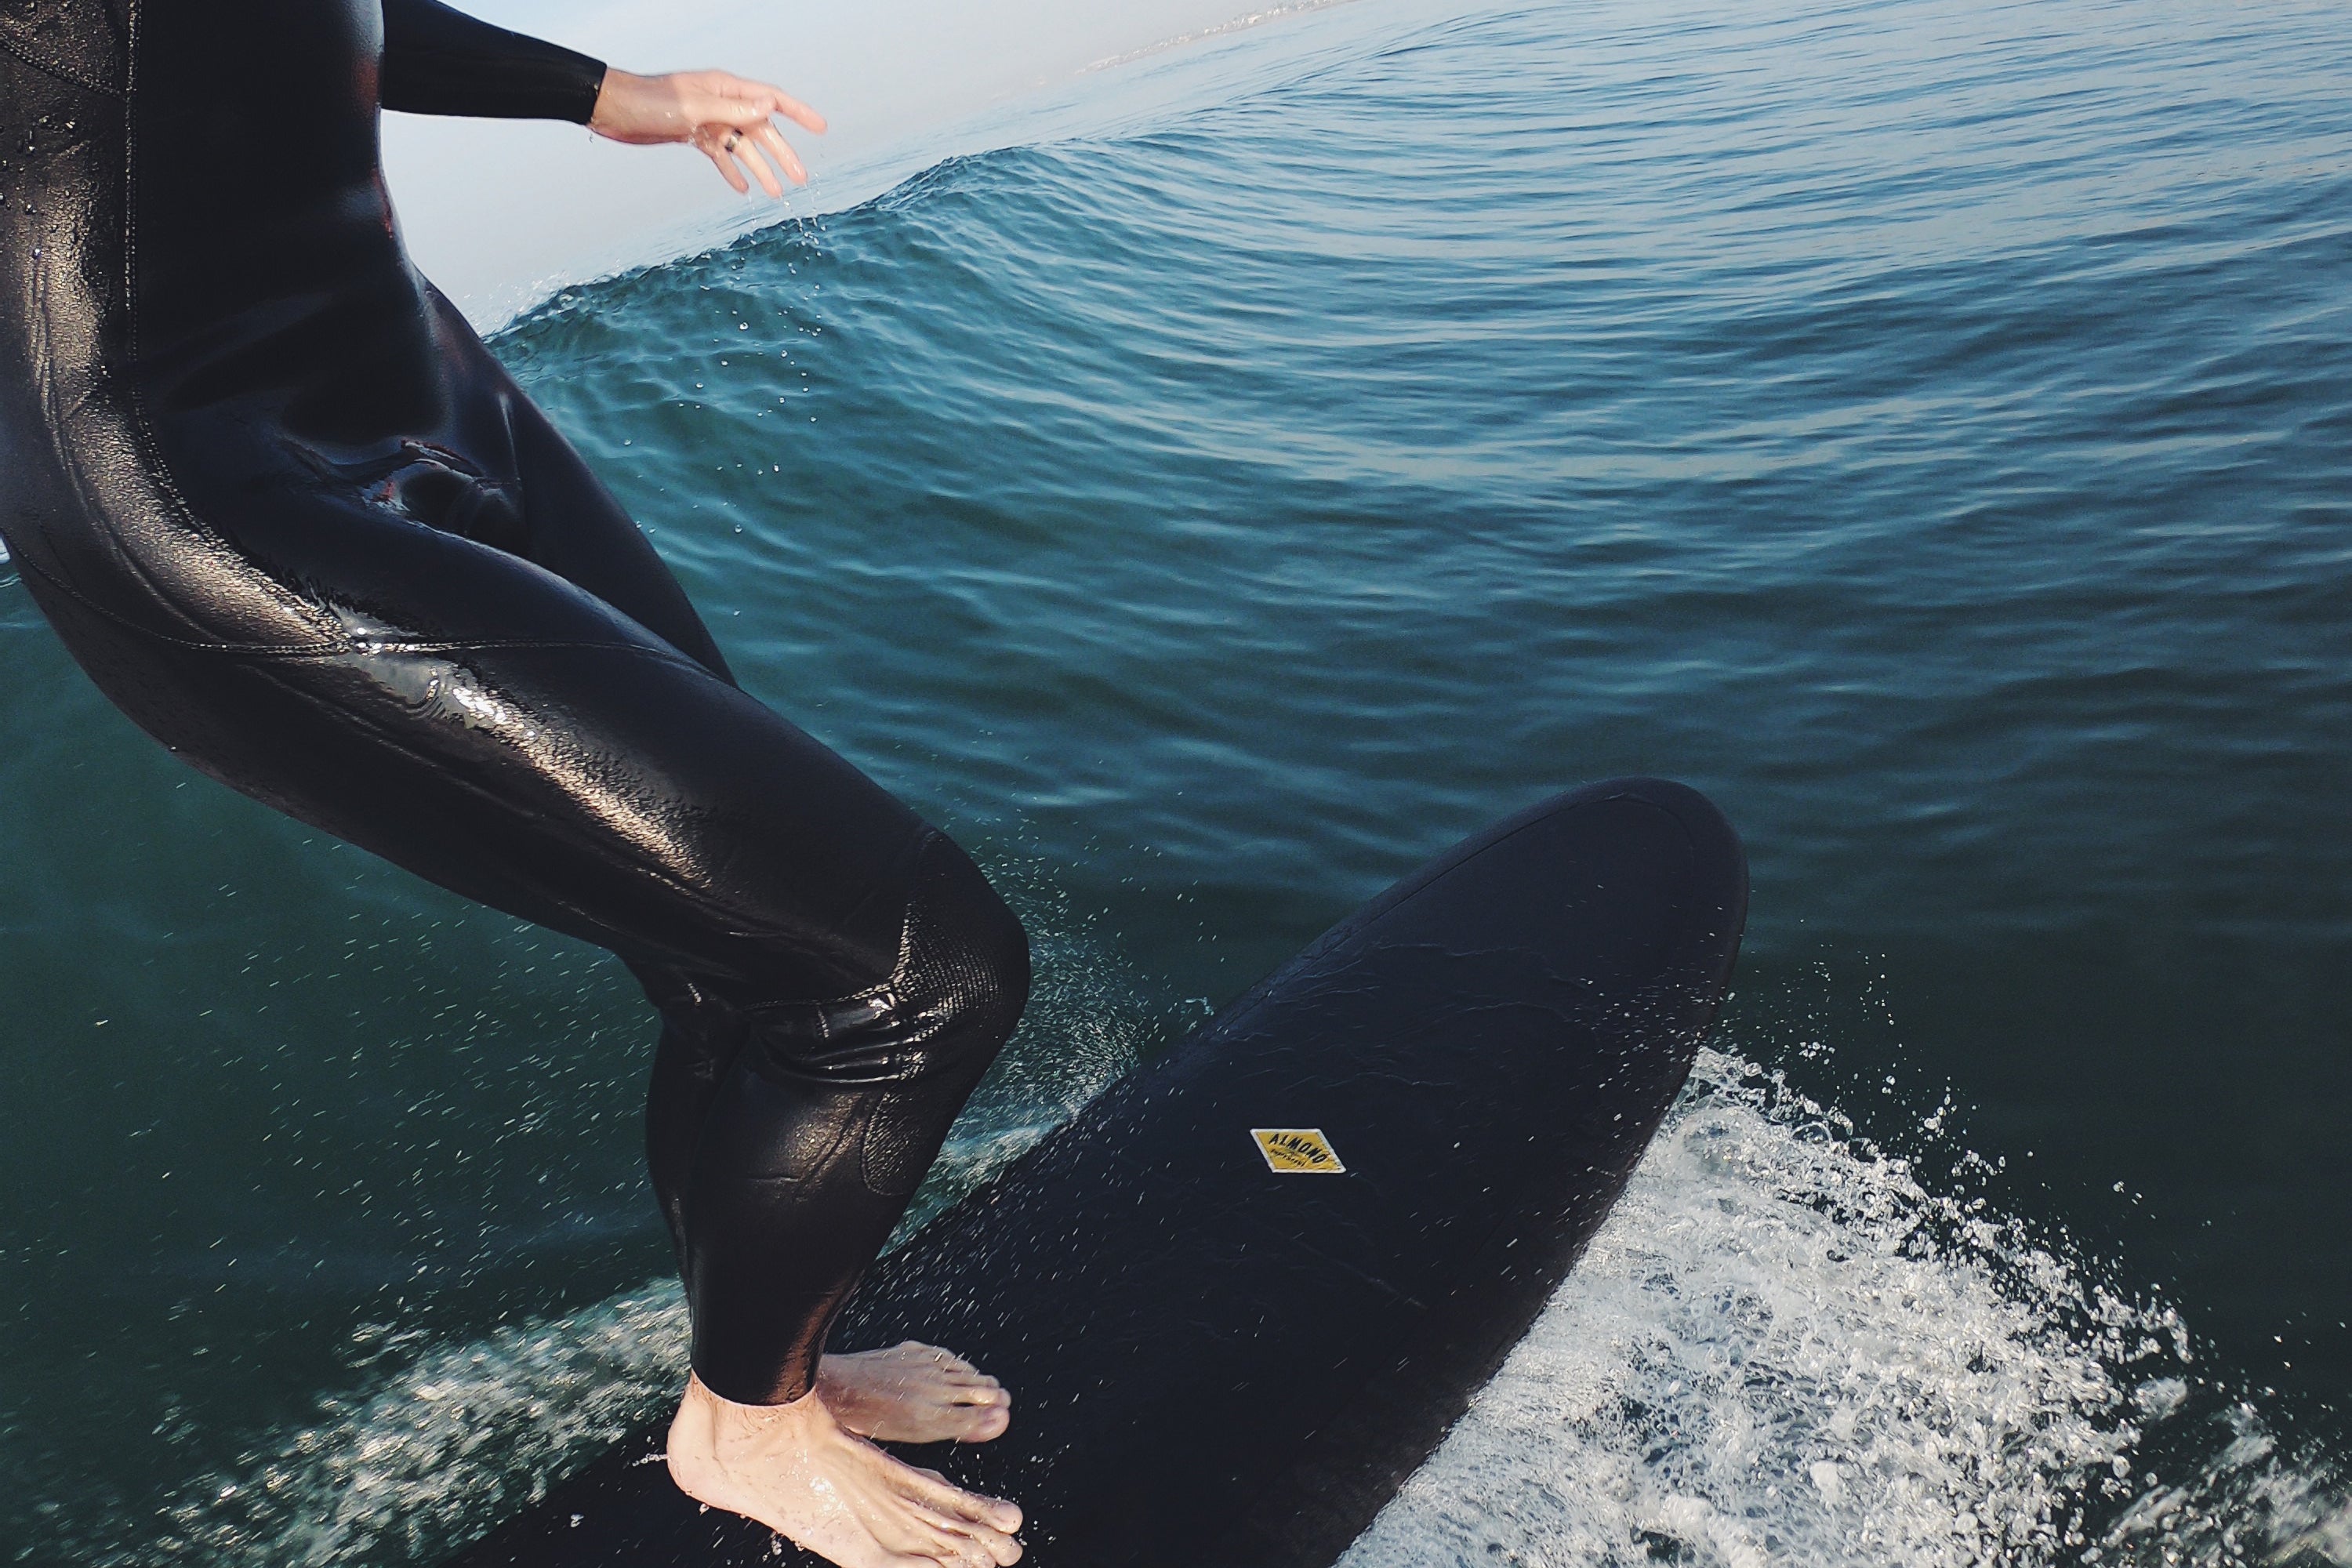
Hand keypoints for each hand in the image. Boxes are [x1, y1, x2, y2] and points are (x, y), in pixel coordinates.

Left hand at [587, 69, 826, 196]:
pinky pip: (720, 157)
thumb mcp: (695, 108)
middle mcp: (722, 103)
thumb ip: (734, 109)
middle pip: (762, 130)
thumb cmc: (650, 102)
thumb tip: (772, 107)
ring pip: (743, 148)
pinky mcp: (694, 137)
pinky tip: (743, 190)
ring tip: (777, 193)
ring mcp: (709, 121)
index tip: (822, 128)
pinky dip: (732, 172)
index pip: (772, 99)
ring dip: (760, 170)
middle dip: (783, 154)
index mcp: (726, 89)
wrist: (612, 110)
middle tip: (802, 179)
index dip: (799, 113)